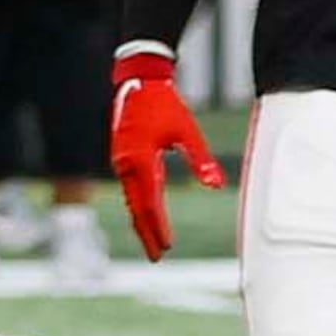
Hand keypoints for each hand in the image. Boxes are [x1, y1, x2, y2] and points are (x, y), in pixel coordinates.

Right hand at [109, 46, 221, 261]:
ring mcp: (120, 160)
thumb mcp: (187, 131)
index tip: (168, 246)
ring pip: (131, 199)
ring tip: (152, 240)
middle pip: (136, 207)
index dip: (158, 227)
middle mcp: (125, 164)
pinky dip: (138, 204)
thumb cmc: (165, 103)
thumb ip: (200, 159)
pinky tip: (147, 212)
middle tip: (157, 256)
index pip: (149, 203)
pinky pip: (130, 187)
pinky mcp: (122, 155)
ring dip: (142, 220)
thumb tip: (215, 186)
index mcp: (139, 160)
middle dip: (146, 232)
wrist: (139, 79)